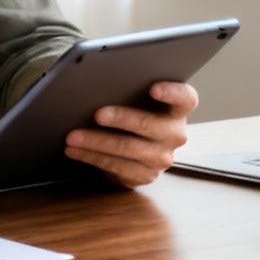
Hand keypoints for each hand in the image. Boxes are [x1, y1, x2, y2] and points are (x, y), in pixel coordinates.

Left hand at [63, 81, 198, 188]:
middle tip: (97, 114)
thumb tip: (98, 83)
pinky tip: (75, 150)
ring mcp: (162, 158)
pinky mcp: (145, 176)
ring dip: (96, 142)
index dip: (172, 92)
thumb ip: (131, 89)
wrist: (136, 145)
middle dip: (121, 118)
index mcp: (179, 109)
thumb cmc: (135, 111)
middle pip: (149, 124)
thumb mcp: (139, 98)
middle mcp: (176, 134)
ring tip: (73, 136)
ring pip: (128, 148)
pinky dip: (91, 157)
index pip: (186, 98)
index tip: (153, 88)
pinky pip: (116, 167)